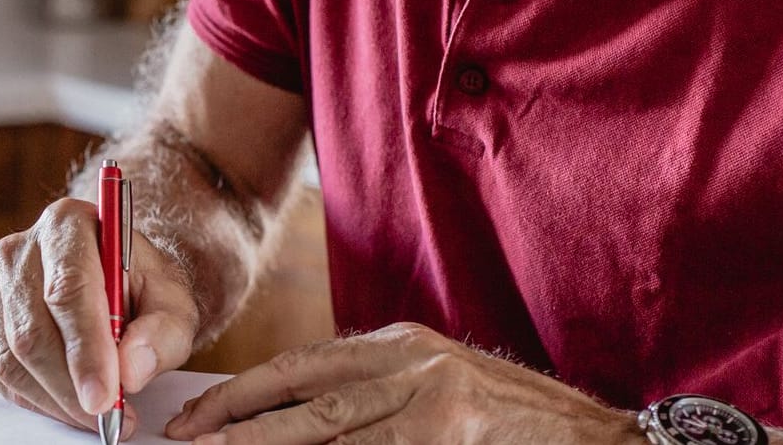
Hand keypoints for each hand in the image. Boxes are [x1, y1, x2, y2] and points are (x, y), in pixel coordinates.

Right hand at [0, 197, 199, 437]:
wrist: (116, 277)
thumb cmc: (142, 285)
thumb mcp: (173, 299)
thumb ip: (163, 330)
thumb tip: (133, 369)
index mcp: (68, 224)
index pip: (68, 289)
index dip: (85, 348)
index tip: (106, 395)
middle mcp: (21, 249)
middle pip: (33, 329)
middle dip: (70, 385)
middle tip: (107, 416)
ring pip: (10, 357)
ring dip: (55, 398)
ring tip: (97, 414)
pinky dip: (35, 398)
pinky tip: (68, 402)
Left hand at [165, 322, 639, 444]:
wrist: (595, 436)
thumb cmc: (511, 422)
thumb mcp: (438, 389)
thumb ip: (377, 399)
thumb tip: (300, 426)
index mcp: (401, 347)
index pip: (304, 366)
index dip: (246, 393)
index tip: (199, 419)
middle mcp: (411, 364)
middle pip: (304, 395)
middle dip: (238, 423)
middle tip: (186, 442)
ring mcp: (432, 400)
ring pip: (329, 433)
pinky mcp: (450, 433)